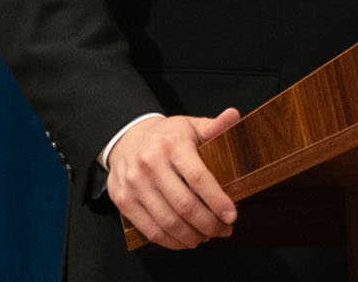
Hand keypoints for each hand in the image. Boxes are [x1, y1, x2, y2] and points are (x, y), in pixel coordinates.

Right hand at [105, 108, 240, 248]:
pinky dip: (171, 241)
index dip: (217, 201)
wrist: (126, 138)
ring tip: (208, 236)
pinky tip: (186, 240)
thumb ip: (214, 126)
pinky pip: (150, 230)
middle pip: (184, 205)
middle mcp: (150, 164)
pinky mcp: (123, 201)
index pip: (198, 178)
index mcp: (171, 144)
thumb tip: (234, 115)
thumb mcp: (190, 125)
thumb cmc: (166, 136)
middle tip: (225, 230)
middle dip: (209, 223)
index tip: (232, 215)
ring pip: (168, 222)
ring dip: (192, 236)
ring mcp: (134, 184)